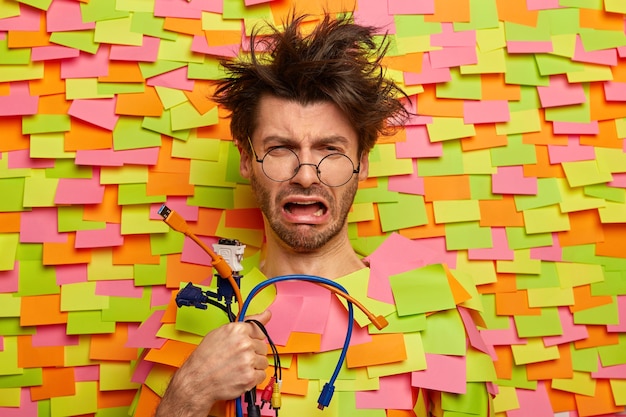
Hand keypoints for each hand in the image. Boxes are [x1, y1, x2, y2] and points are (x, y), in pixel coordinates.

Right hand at [156, 310, 271, 416]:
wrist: (196, 381)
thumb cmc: (204, 358)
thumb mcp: (220, 333)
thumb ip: (246, 323)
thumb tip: (266, 315)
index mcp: (238, 330)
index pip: (260, 330)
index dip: (253, 338)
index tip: (252, 342)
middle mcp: (244, 344)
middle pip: (263, 347)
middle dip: (253, 352)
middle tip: (238, 358)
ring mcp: (248, 361)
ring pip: (263, 361)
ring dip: (254, 366)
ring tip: (238, 367)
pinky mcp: (250, 377)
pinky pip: (262, 375)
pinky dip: (253, 378)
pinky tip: (240, 375)